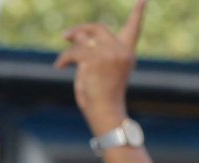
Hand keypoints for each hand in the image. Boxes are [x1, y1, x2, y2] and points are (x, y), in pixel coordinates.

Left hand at [56, 0, 145, 134]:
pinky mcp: (95, 59)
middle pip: (98, 27)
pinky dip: (64, 59)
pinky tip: (60, 67)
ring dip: (70, 47)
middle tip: (65, 36)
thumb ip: (94, 50)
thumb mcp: (99, 69)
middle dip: (80, 29)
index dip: (138, 12)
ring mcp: (109, 53)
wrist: (106, 113)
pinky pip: (73, 52)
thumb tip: (77, 34)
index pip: (133, 29)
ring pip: (83, 40)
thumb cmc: (102, 96)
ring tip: (63, 62)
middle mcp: (121, 51)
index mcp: (127, 54)